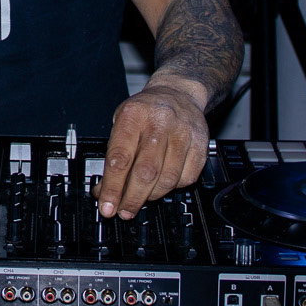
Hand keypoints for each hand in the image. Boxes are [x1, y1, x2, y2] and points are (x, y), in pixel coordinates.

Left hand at [92, 82, 208, 219]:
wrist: (178, 94)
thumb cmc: (145, 111)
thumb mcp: (121, 120)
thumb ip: (114, 153)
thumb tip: (104, 188)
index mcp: (134, 115)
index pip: (120, 158)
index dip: (112, 186)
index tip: (106, 205)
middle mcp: (160, 123)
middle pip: (145, 172)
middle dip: (132, 198)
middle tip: (123, 211)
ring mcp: (183, 134)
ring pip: (167, 179)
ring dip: (151, 197)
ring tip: (139, 201)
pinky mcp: (201, 146)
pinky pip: (186, 179)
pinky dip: (172, 188)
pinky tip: (161, 185)